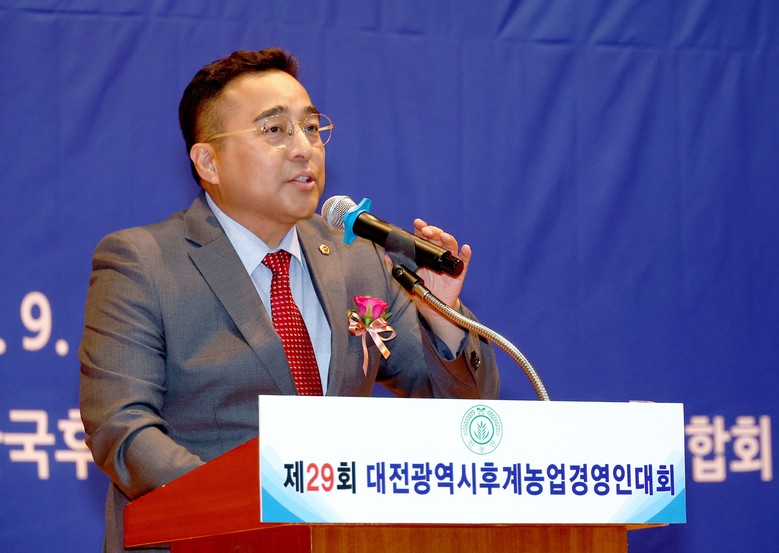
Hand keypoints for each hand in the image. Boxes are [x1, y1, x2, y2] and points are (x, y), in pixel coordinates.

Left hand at [405, 218, 471, 352]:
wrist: (432, 307)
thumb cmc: (421, 290)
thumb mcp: (406, 280)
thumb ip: (396, 268)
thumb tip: (386, 256)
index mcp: (425, 253)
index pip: (424, 236)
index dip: (421, 228)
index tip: (417, 224)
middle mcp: (438, 254)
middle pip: (438, 237)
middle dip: (433, 231)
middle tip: (426, 231)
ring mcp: (449, 261)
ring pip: (451, 245)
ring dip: (448, 239)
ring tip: (444, 237)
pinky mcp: (458, 271)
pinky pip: (464, 260)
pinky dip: (466, 253)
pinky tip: (465, 249)